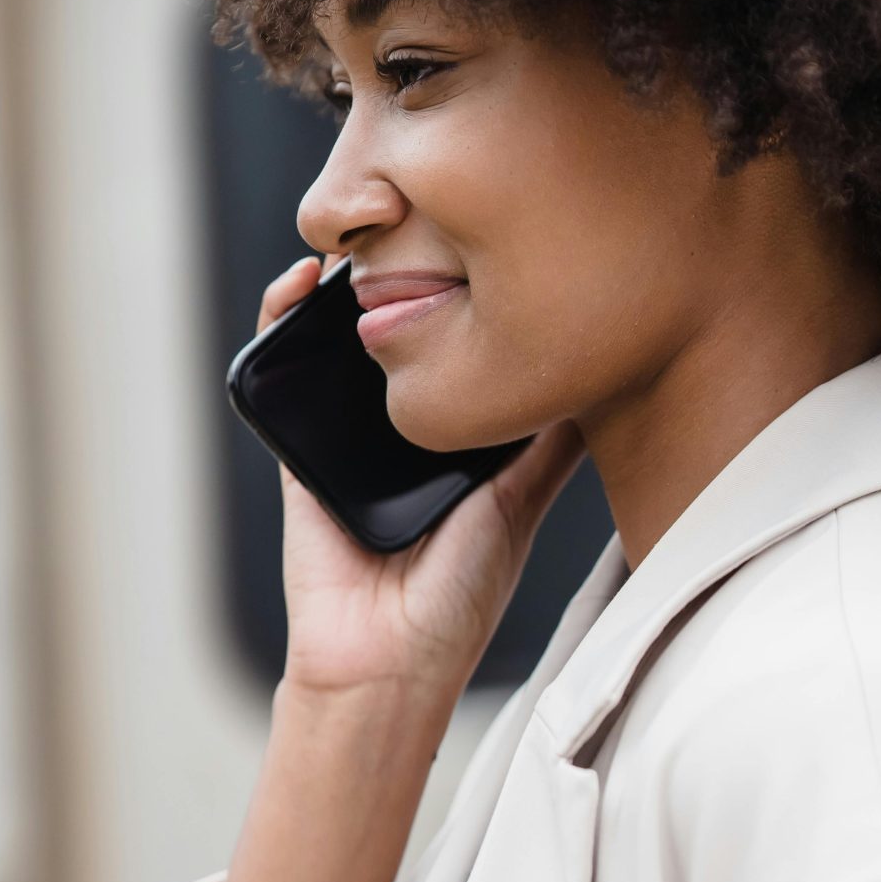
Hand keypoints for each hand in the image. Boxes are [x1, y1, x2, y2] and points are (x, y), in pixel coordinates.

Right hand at [257, 255, 588, 711]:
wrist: (384, 661)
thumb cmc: (458, 598)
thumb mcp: (521, 508)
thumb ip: (550, 450)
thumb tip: (598, 378)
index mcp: (462, 441)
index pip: (466, 350)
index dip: (471, 298)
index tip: (490, 245)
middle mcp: (406, 429)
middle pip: (402, 335)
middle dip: (406, 277)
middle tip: (423, 220)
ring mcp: (348, 432)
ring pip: (342, 342)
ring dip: (344, 288)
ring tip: (361, 236)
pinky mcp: (298, 445)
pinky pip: (282, 374)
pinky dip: (282, 320)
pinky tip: (304, 284)